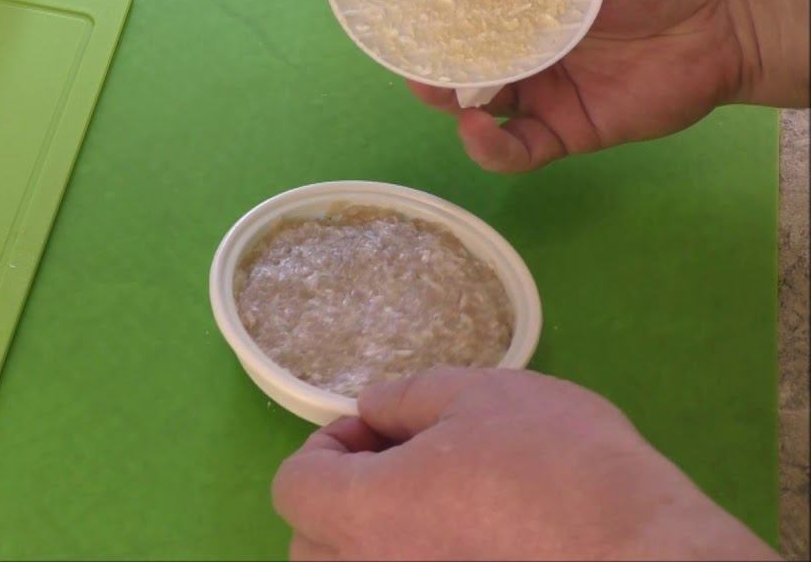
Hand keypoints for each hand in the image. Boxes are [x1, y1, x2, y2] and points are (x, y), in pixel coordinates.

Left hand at [272, 367, 776, 560]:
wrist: (648, 556)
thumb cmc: (564, 469)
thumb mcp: (483, 397)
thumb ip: (407, 399)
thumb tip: (373, 409)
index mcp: (364, 514)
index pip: (293, 487)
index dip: (326, 447)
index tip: (375, 431)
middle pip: (311, 540)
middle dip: (341, 495)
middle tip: (404, 464)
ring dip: (372, 537)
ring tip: (435, 506)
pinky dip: (414, 559)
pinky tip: (467, 541)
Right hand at [410, 0, 806, 172]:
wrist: (725, 7)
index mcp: (523, 7)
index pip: (463, 21)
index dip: (433, 26)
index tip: (405, 23)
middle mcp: (526, 53)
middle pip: (462, 70)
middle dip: (433, 70)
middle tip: (415, 64)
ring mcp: (544, 94)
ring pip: (479, 112)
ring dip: (452, 106)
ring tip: (443, 93)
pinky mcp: (566, 131)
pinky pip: (517, 151)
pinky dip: (489, 149)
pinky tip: (478, 128)